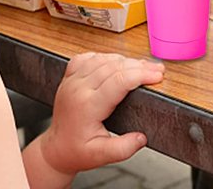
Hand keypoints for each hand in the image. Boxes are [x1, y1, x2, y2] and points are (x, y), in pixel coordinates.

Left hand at [33, 53, 164, 177]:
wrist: (56, 149)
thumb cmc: (77, 151)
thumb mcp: (101, 156)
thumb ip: (123, 148)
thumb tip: (141, 137)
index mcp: (87, 106)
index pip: (118, 81)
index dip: (140, 75)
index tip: (157, 76)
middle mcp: (79, 88)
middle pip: (114, 66)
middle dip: (139, 66)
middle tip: (157, 70)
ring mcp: (72, 80)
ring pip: (102, 58)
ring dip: (125, 59)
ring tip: (143, 65)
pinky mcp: (70, 76)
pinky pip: (88, 57)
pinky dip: (105, 56)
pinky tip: (116, 61)